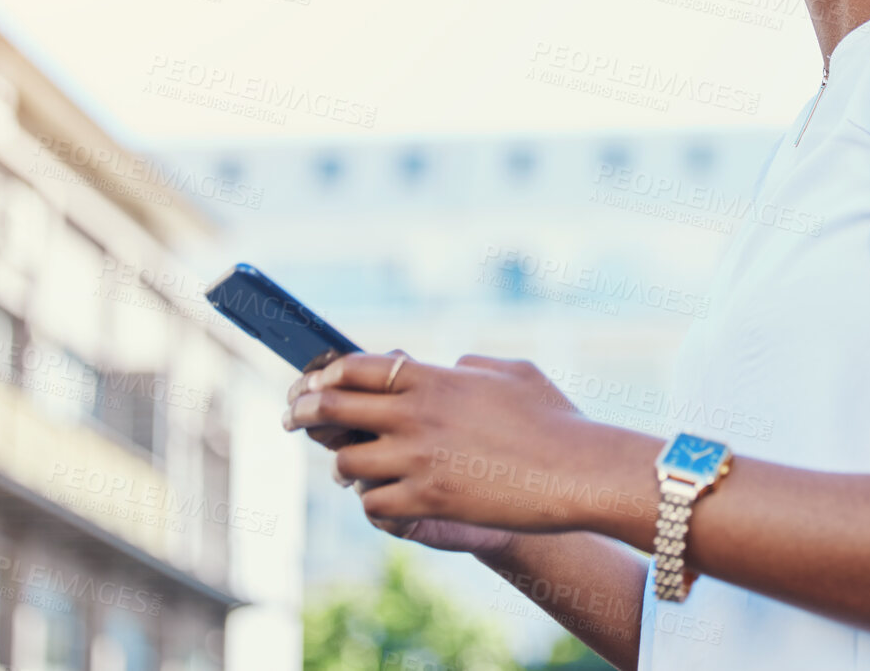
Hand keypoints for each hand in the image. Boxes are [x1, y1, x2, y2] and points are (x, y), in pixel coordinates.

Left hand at [282, 351, 653, 537]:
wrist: (577, 472)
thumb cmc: (555, 420)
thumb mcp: (514, 373)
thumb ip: (471, 365)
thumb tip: (450, 365)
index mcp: (434, 378)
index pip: (356, 368)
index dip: (327, 374)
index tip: (314, 382)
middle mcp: (416, 414)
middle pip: (333, 408)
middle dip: (304, 412)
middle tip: (293, 418)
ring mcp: (417, 459)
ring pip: (347, 462)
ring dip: (346, 464)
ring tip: (351, 466)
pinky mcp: (426, 500)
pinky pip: (373, 503)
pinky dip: (375, 501)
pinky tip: (385, 498)